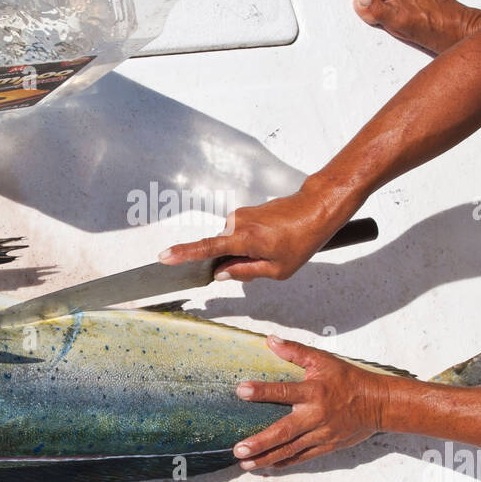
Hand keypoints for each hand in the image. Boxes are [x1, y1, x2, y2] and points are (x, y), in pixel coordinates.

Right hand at [158, 188, 346, 282]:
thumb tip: (222, 273)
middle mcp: (237, 223)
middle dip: (234, 263)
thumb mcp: (278, 269)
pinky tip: (271, 242)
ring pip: (231, 243)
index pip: (206, 248)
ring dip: (245, 252)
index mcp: (245, 238)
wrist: (316, 208)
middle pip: (221, 251)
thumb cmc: (303, 238)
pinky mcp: (246, 212)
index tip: (163, 257)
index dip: (183, 254)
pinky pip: (238, 234)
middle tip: (264, 264)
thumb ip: (245, 272)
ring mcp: (241, 215)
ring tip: (273, 250)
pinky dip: (249, 243)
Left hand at [233, 335, 392, 468]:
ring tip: (245, 463)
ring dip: (267, 458)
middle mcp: (316, 415)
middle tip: (239, 449)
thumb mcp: (323, 360)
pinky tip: (267, 466)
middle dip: (261, 442)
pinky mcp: (326, 446)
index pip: (284, 391)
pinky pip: (302, 458)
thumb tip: (271, 341)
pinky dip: (284, 463)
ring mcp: (321, 434)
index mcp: (314, 392)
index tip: (241, 391)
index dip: (262, 391)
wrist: (377, 404)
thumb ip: (295, 351)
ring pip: (290, 450)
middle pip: (284, 431)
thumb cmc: (347, 379)